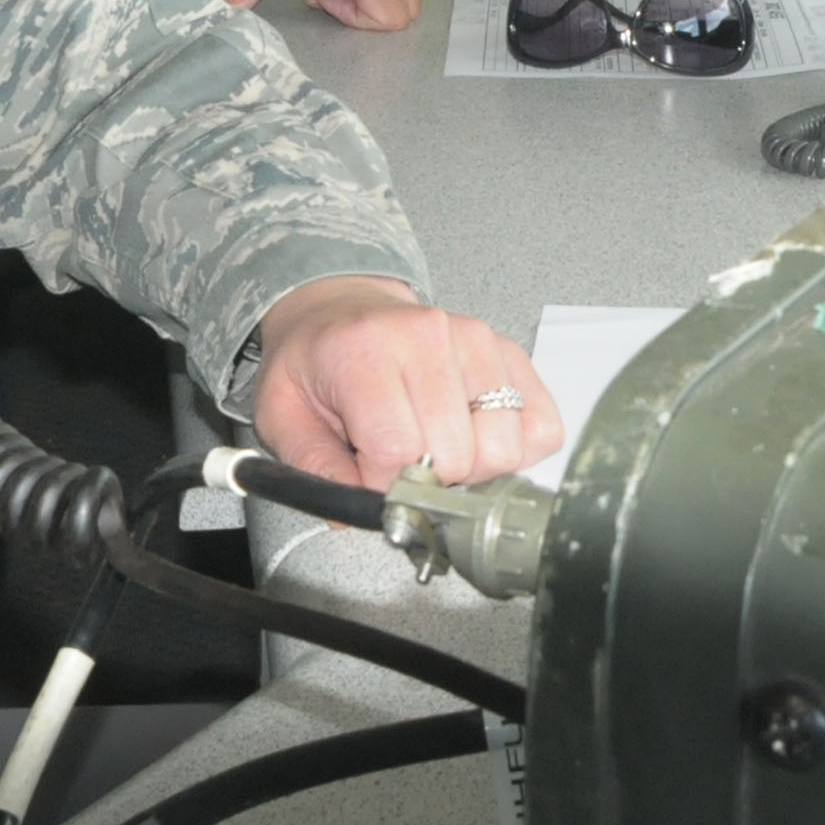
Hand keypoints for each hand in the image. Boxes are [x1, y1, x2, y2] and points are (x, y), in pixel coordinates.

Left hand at [252, 277, 560, 489]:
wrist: (342, 309)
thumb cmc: (317, 360)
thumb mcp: (284, 412)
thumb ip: (314, 468)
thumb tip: (357, 515)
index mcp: (364, 349)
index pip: (399, 449)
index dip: (387, 486)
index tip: (371, 481)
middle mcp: (426, 336)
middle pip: (458, 455)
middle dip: (430, 481)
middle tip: (404, 464)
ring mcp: (476, 341)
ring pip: (504, 448)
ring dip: (474, 470)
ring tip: (437, 450)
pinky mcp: (509, 353)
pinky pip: (541, 428)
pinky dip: (514, 450)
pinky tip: (474, 438)